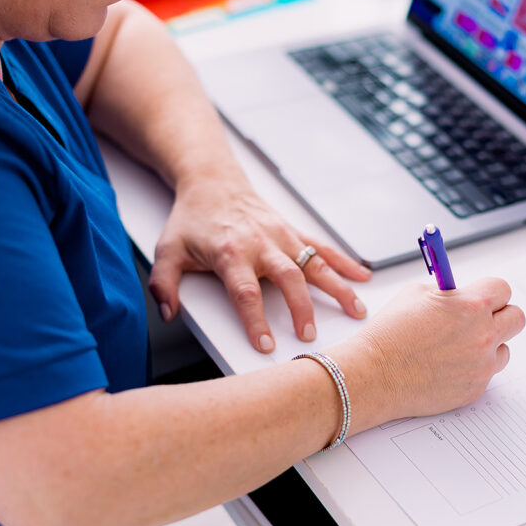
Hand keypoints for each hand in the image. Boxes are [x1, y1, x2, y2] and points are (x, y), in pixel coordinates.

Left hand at [148, 179, 371, 352]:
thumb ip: (164, 284)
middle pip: (287, 278)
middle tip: (310, 335)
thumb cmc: (191, 219)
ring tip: (355, 310)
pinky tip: (362, 277)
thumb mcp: (167, 250)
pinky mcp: (292, 231)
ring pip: (314, 263)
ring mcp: (281, 236)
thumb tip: (168, 314)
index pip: (245, 292)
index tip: (266, 344)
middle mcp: (261, 243)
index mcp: (230, 252)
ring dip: (337, 287)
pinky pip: (322, 247)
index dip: (255, 319)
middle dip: (301, 308)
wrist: (212, 181)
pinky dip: (344, 262)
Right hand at [332, 278, 524, 430]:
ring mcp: (482, 365)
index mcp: (471, 305)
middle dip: (500, 315)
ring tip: (458, 347)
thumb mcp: (415, 295)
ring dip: (488, 346)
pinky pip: (486, 373)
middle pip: (516, 318)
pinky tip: (447, 366)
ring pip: (504, 349)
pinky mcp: (475, 389)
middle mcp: (483, 335)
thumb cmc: (389, 333)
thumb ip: (447, 293)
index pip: (503, 289)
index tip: (479, 296)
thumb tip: (460, 295)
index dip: (489, 292)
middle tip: (480, 319)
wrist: (374, 375)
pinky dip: (473, 368)